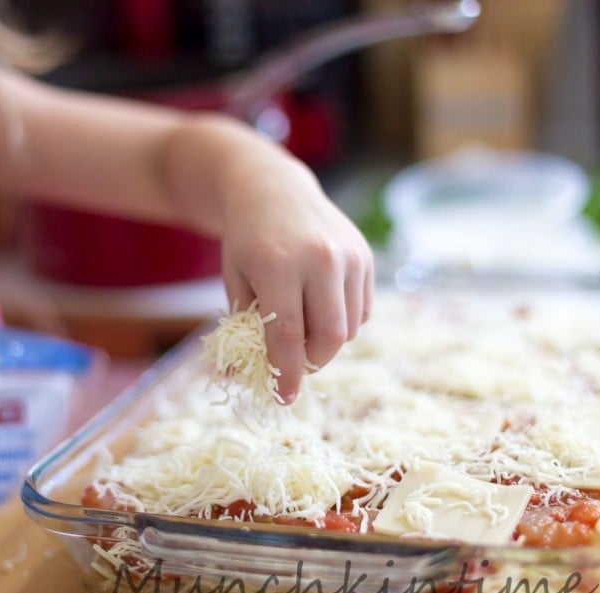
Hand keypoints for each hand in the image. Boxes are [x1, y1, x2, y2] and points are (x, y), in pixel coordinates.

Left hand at [220, 168, 373, 402]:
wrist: (273, 190)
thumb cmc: (247, 241)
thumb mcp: (234, 279)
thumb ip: (242, 327)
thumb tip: (237, 377)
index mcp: (278, 265)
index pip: (289, 336)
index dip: (287, 373)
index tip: (283, 397)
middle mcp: (320, 259)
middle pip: (328, 337)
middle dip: (312, 362)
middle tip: (295, 367)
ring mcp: (348, 255)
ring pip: (348, 328)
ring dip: (326, 342)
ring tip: (302, 327)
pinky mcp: (365, 256)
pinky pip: (361, 310)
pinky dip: (342, 321)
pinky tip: (319, 303)